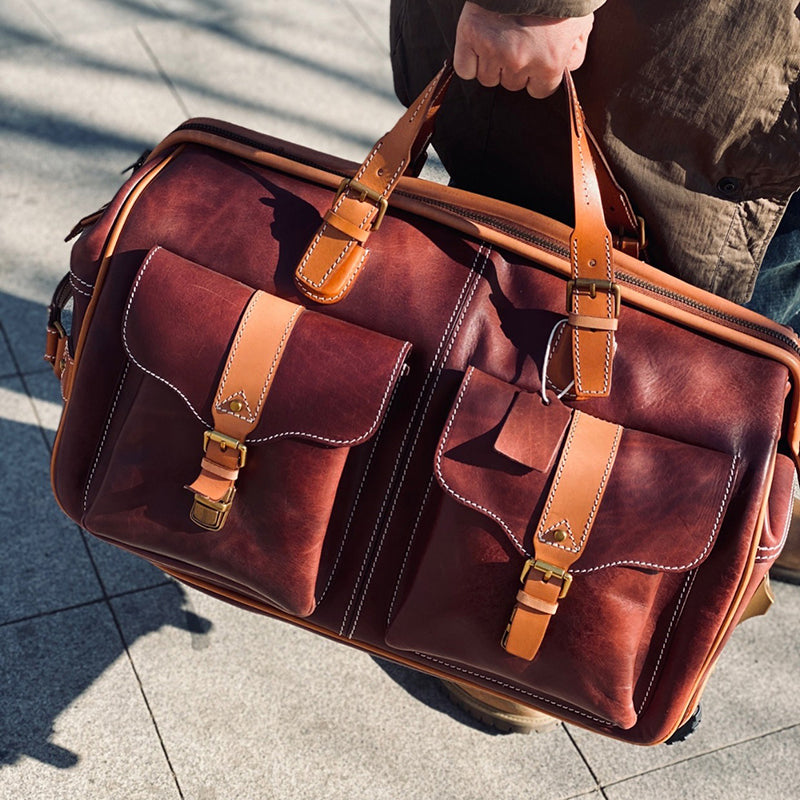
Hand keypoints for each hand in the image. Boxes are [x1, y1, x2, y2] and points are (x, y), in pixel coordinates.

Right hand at [453, 2, 593, 97]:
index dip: (537, 76)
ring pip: (488, 78)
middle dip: (515, 67)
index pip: (539, 91)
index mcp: (549, 63)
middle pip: (511, 85)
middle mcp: (519, 61)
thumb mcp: (581, 24)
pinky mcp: (470, 36)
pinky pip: (465, 68)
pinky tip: (480, 44)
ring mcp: (492, 49)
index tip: (536, 60)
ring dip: (493, 64)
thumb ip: (574, 54)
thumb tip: (563, 71)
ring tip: (500, 38)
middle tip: (518, 40)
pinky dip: (470, 60)